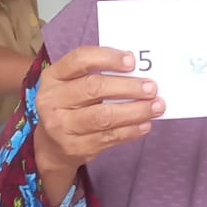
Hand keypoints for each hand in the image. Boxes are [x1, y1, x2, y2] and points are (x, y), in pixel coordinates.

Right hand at [33, 47, 162, 176]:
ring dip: (135, 111)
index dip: (107, 58)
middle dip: (128, 87)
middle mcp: (52, 100)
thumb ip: (96, 72)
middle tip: (151, 87)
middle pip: (93, 88)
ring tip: (156, 106)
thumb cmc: (69, 105)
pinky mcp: (74, 147)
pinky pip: (108, 137)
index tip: (132, 61)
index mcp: (53, 76)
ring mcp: (61, 126)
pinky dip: (131, 130)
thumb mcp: (71, 84)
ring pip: (103, 116)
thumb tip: (137, 71)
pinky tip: (145, 123)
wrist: (49, 146)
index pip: (79, 59)